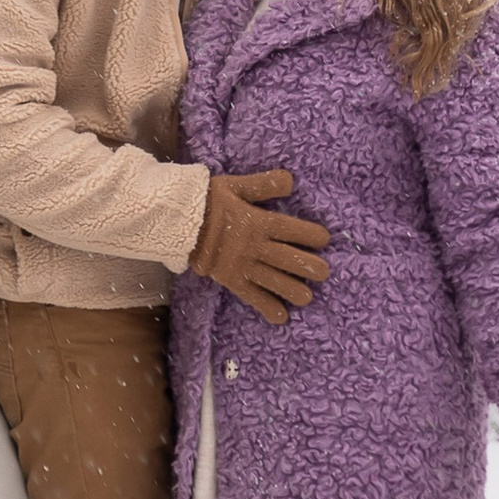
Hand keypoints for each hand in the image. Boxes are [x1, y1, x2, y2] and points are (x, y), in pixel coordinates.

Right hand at [190, 168, 331, 326]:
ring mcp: (242, 265)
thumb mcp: (235, 185)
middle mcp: (254, 246)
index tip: (324, 239)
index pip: (292, 229)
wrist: (175, 220)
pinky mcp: (230, 280)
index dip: (311, 235)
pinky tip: (281, 317)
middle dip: (310, 266)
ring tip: (307, 296)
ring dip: (293, 290)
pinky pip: (252, 296)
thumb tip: (291, 180)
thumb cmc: (206, 200)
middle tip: (324, 272)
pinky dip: (267, 308)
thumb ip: (263, 184)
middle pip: (289, 259)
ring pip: (275, 281)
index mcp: (258, 221)